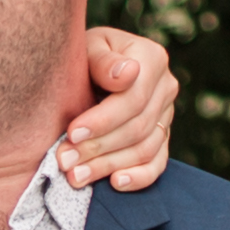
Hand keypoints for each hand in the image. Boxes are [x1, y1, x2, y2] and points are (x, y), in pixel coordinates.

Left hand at [63, 28, 179, 190]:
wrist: (88, 67)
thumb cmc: (83, 54)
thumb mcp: (88, 47)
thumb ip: (103, 60)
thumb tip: (127, 73)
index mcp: (152, 59)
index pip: (133, 98)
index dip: (103, 119)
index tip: (73, 133)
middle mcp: (165, 87)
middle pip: (137, 127)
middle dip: (98, 147)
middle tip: (64, 160)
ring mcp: (165, 115)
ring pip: (145, 149)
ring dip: (108, 165)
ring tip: (75, 176)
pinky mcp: (160, 138)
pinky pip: (157, 163)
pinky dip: (139, 177)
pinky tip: (115, 183)